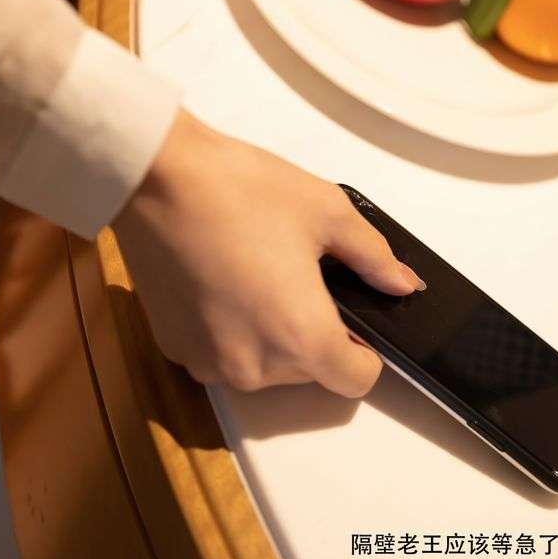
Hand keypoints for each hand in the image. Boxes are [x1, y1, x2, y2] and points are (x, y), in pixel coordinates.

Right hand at [111, 110, 424, 396]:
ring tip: (258, 275)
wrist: (155, 178)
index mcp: (301, 337)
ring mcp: (210, 363)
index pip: (355, 380)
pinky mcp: (176, 350)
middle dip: (314, 335)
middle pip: (309, 373)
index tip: (352, 319)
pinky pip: (222, 355)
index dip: (365, 352)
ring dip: (271, 336)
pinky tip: (223, 282)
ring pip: (264, 368)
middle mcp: (255, 366)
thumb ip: (374, 258)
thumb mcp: (328, 211)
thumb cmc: (240, 190)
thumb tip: (402, 284)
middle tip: (299, 278)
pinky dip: (231, 331)